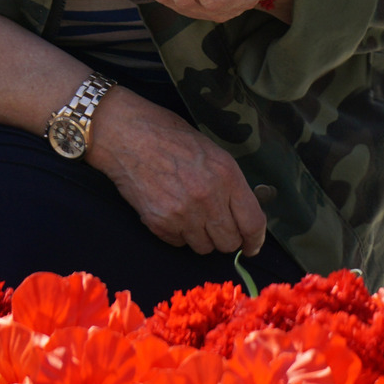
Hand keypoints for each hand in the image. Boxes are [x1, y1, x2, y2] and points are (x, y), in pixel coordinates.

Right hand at [86, 86, 266, 255]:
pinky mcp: (159, 222)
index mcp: (227, 176)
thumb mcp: (214, 153)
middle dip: (227, 239)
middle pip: (229, 242)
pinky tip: (173, 213)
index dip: (255, 240)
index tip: (252, 247)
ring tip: (193, 216)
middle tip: (219, 228)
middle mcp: (208, 198)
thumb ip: (230, 183)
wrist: (129, 135)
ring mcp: (182, 213)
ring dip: (202, 238)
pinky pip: (179, 243)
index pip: (252, 222)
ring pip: (204, 248)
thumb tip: (242, 211)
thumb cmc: (171, 137)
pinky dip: (179, 235)